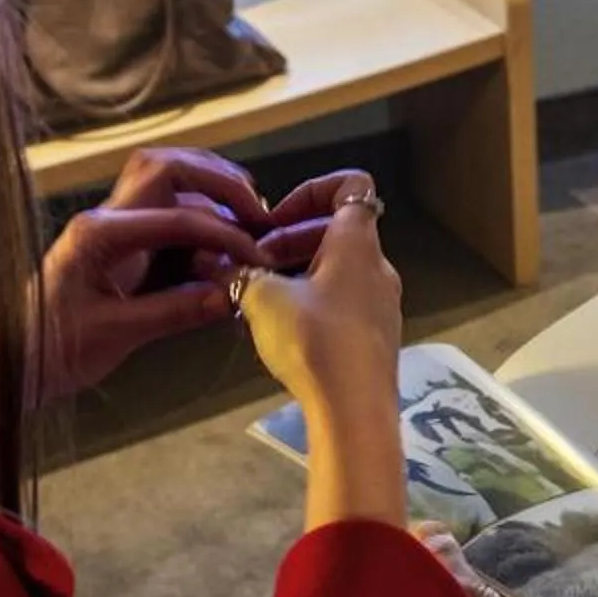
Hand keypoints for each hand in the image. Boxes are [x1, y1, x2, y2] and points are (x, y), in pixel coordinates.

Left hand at [38, 149, 271, 399]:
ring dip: (211, 191)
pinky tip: (219, 245)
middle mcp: (105, 216)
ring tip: (246, 219)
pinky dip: (200, 216)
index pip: (177, 216)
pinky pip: (166, 209)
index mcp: (100, 234)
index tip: (255, 256)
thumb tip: (232, 296)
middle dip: (220, 182)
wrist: (17, 359)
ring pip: (168, 180)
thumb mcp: (116, 335)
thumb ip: (174, 312)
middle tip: (257, 212)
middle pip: (169, 166)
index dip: (224, 233)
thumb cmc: (55, 348)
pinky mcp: (121, 241)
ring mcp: (112, 224)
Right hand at [237, 177, 407, 527]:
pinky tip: (277, 329)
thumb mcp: (263, 300)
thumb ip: (239, 274)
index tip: (275, 217)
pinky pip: (340, 301)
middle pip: (336, 231)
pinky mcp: (374, 337)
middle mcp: (377, 267)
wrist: (355, 411)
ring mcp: (380, 303)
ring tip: (256, 297)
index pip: (351, 186)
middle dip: (289, 238)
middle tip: (252, 262)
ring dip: (295, 272)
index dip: (311, 189)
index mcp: (357, 244)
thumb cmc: (314, 341)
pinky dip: (309, 301)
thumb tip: (217, 263)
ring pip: (335, 269)